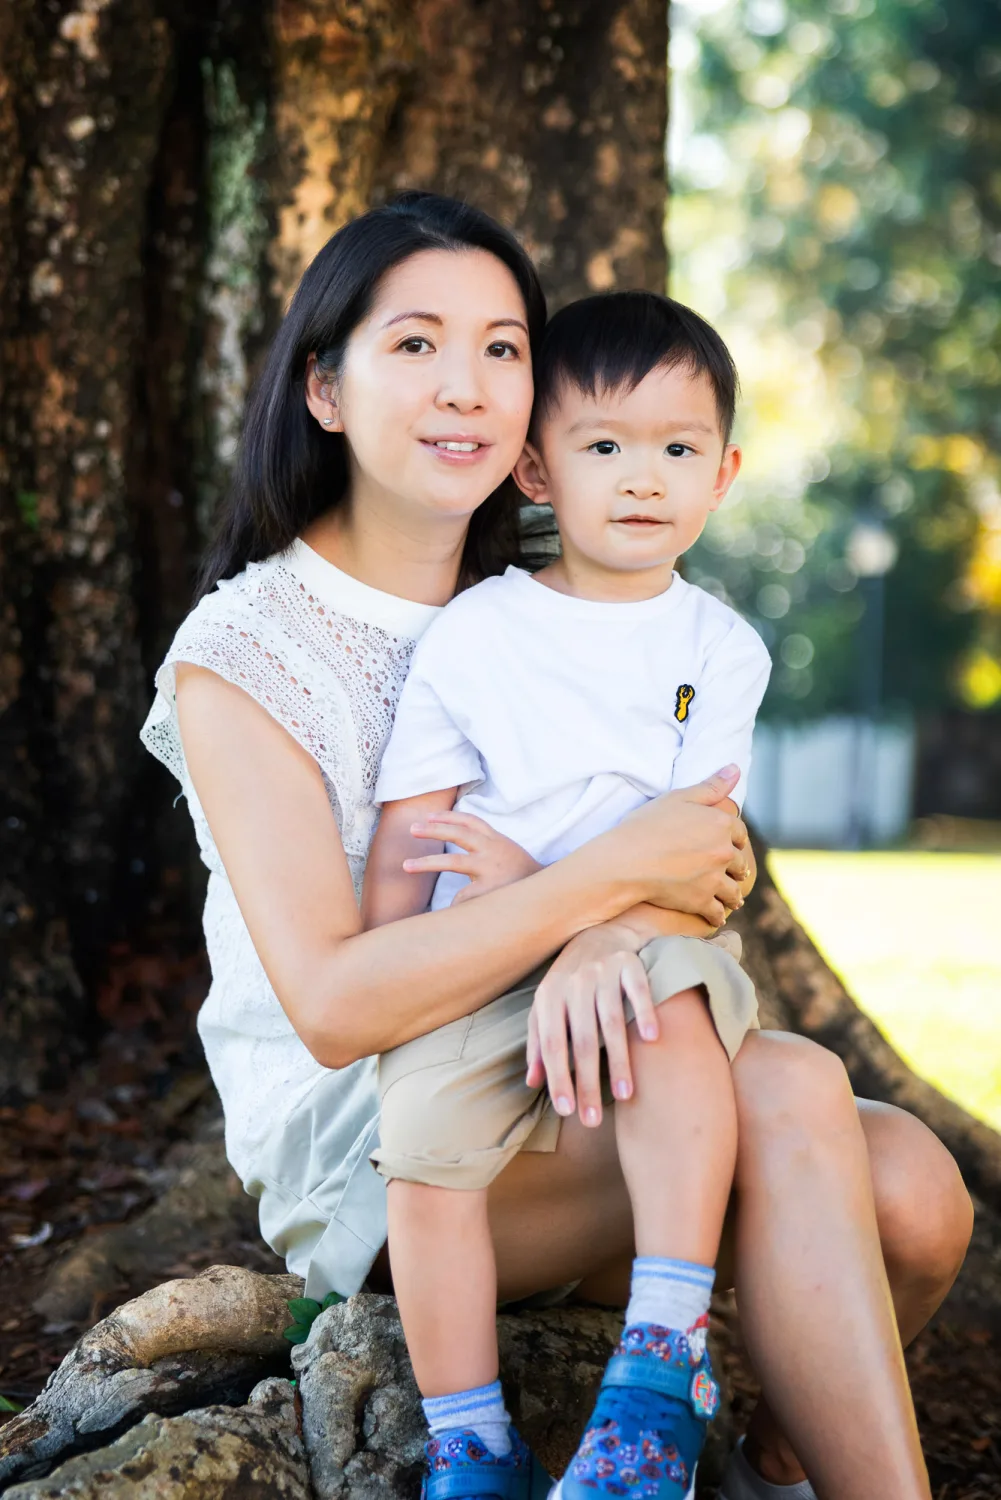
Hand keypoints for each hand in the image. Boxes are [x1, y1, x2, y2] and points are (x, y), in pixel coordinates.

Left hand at [402, 810, 541, 903]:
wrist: (553, 896)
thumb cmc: (524, 876)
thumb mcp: (509, 853)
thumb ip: (488, 846)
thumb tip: (461, 839)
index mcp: (497, 840)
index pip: (470, 821)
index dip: (448, 816)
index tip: (428, 817)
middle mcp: (492, 849)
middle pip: (457, 833)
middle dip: (432, 830)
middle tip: (411, 829)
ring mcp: (491, 869)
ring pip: (453, 861)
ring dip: (426, 862)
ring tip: (405, 865)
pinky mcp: (491, 890)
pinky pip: (462, 896)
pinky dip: (453, 903)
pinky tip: (449, 911)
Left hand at [526, 922, 659, 1127]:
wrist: (597, 936)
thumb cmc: (569, 985)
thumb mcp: (546, 1009)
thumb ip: (538, 1044)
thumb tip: (532, 1083)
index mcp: (549, 996)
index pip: (552, 1044)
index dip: (558, 1077)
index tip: (567, 1111)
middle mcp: (575, 983)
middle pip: (582, 1040)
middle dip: (587, 1082)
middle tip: (593, 1119)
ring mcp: (603, 971)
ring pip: (611, 1021)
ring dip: (618, 1060)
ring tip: (624, 1096)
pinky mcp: (629, 963)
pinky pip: (639, 990)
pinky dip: (645, 1012)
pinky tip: (651, 1040)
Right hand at [591, 766, 747, 925]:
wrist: (625, 861)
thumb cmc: (646, 826)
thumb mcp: (677, 798)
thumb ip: (710, 786)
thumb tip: (735, 769)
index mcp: (721, 824)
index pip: (740, 833)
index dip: (736, 839)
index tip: (733, 845)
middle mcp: (723, 852)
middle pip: (741, 864)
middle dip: (737, 869)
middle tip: (734, 874)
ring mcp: (714, 879)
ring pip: (733, 892)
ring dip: (732, 895)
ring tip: (730, 899)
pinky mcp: (701, 901)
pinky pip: (718, 912)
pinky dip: (717, 914)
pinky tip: (714, 914)